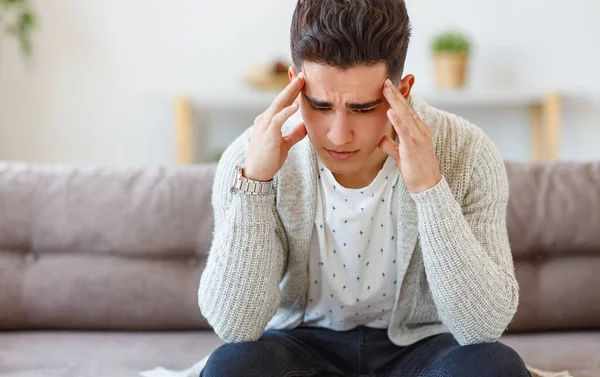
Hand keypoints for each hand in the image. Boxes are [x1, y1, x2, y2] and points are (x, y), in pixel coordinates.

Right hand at [245, 72, 307, 181]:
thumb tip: (307, 125)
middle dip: (291, 85)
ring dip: (290, 92)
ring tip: (300, 82)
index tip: (301, 80)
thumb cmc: (268, 159)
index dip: (291, 90)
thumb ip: (295, 133)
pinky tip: (296, 105)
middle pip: (280, 98)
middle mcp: (264, 119)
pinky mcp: (268, 135)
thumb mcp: (285, 143)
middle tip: (303, 73)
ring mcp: (264, 126)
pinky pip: (278, 120)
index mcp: (268, 120)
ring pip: (278, 104)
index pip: (282, 102)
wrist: (256, 173)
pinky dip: (287, 112)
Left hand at [378, 79, 441, 193]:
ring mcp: (418, 137)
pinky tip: (390, 111)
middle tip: (386, 80)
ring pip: (405, 115)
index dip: (398, 97)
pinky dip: (397, 120)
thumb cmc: (415, 169)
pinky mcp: (413, 147)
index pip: (407, 109)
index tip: (388, 86)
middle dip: (396, 93)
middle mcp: (420, 130)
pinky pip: (404, 131)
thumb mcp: (400, 154)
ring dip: (395, 101)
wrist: (427, 185)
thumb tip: (380, 139)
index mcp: (418, 129)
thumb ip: (391, 145)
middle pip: (406, 108)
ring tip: (386, 89)